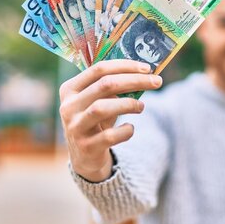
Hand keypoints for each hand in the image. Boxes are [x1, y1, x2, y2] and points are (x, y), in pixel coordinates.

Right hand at [59, 59, 162, 181]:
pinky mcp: (86, 147)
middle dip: (135, 81)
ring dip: (129, 104)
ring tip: (141, 106)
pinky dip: (126, 130)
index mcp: (70, 89)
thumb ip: (113, 87)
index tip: (147, 68)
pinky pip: (110, 136)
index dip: (125, 66)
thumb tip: (144, 73)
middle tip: (156, 82)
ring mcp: (75, 127)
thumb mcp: (99, 101)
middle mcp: (68, 107)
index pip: (99, 69)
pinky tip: (130, 128)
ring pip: (102, 108)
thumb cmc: (96, 120)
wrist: (85, 156)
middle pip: (105, 85)